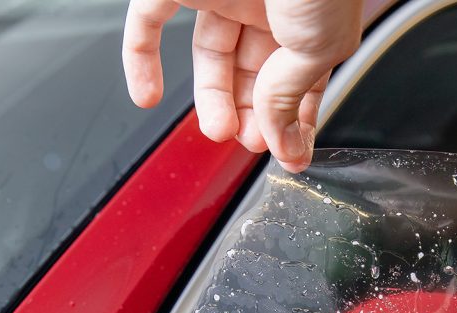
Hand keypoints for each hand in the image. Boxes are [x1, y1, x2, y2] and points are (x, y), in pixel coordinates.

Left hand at [122, 0, 362, 171]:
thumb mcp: (315, 51)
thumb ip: (291, 96)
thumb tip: (281, 137)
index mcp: (308, 25)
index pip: (298, 83)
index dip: (293, 122)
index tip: (289, 154)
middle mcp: (268, 9)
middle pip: (253, 75)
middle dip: (253, 115)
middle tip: (250, 143)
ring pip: (208, 57)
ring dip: (210, 100)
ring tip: (217, 131)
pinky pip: (150, 22)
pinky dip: (141, 61)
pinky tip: (146, 96)